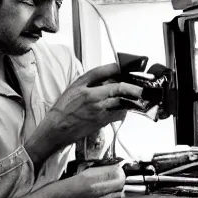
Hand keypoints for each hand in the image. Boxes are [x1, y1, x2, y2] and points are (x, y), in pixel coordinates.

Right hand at [26, 63, 142, 165]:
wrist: (56, 129)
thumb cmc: (63, 109)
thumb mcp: (74, 87)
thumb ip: (91, 80)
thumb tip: (109, 73)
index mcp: (83, 86)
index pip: (103, 72)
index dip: (117, 68)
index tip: (125, 68)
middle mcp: (92, 97)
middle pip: (118, 88)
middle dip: (132, 86)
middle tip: (140, 85)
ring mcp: (98, 110)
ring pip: (121, 101)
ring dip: (131, 97)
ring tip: (137, 95)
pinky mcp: (102, 121)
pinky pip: (118, 113)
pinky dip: (124, 109)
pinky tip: (125, 106)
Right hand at [54, 162, 125, 197]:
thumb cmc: (65, 187)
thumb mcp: (83, 173)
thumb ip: (100, 171)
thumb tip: (114, 167)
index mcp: (92, 180)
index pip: (117, 175)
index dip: (120, 171)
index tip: (119, 169)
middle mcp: (96, 192)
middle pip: (120, 185)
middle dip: (120, 180)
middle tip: (117, 176)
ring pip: (119, 195)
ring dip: (118, 189)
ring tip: (112, 185)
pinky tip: (107, 194)